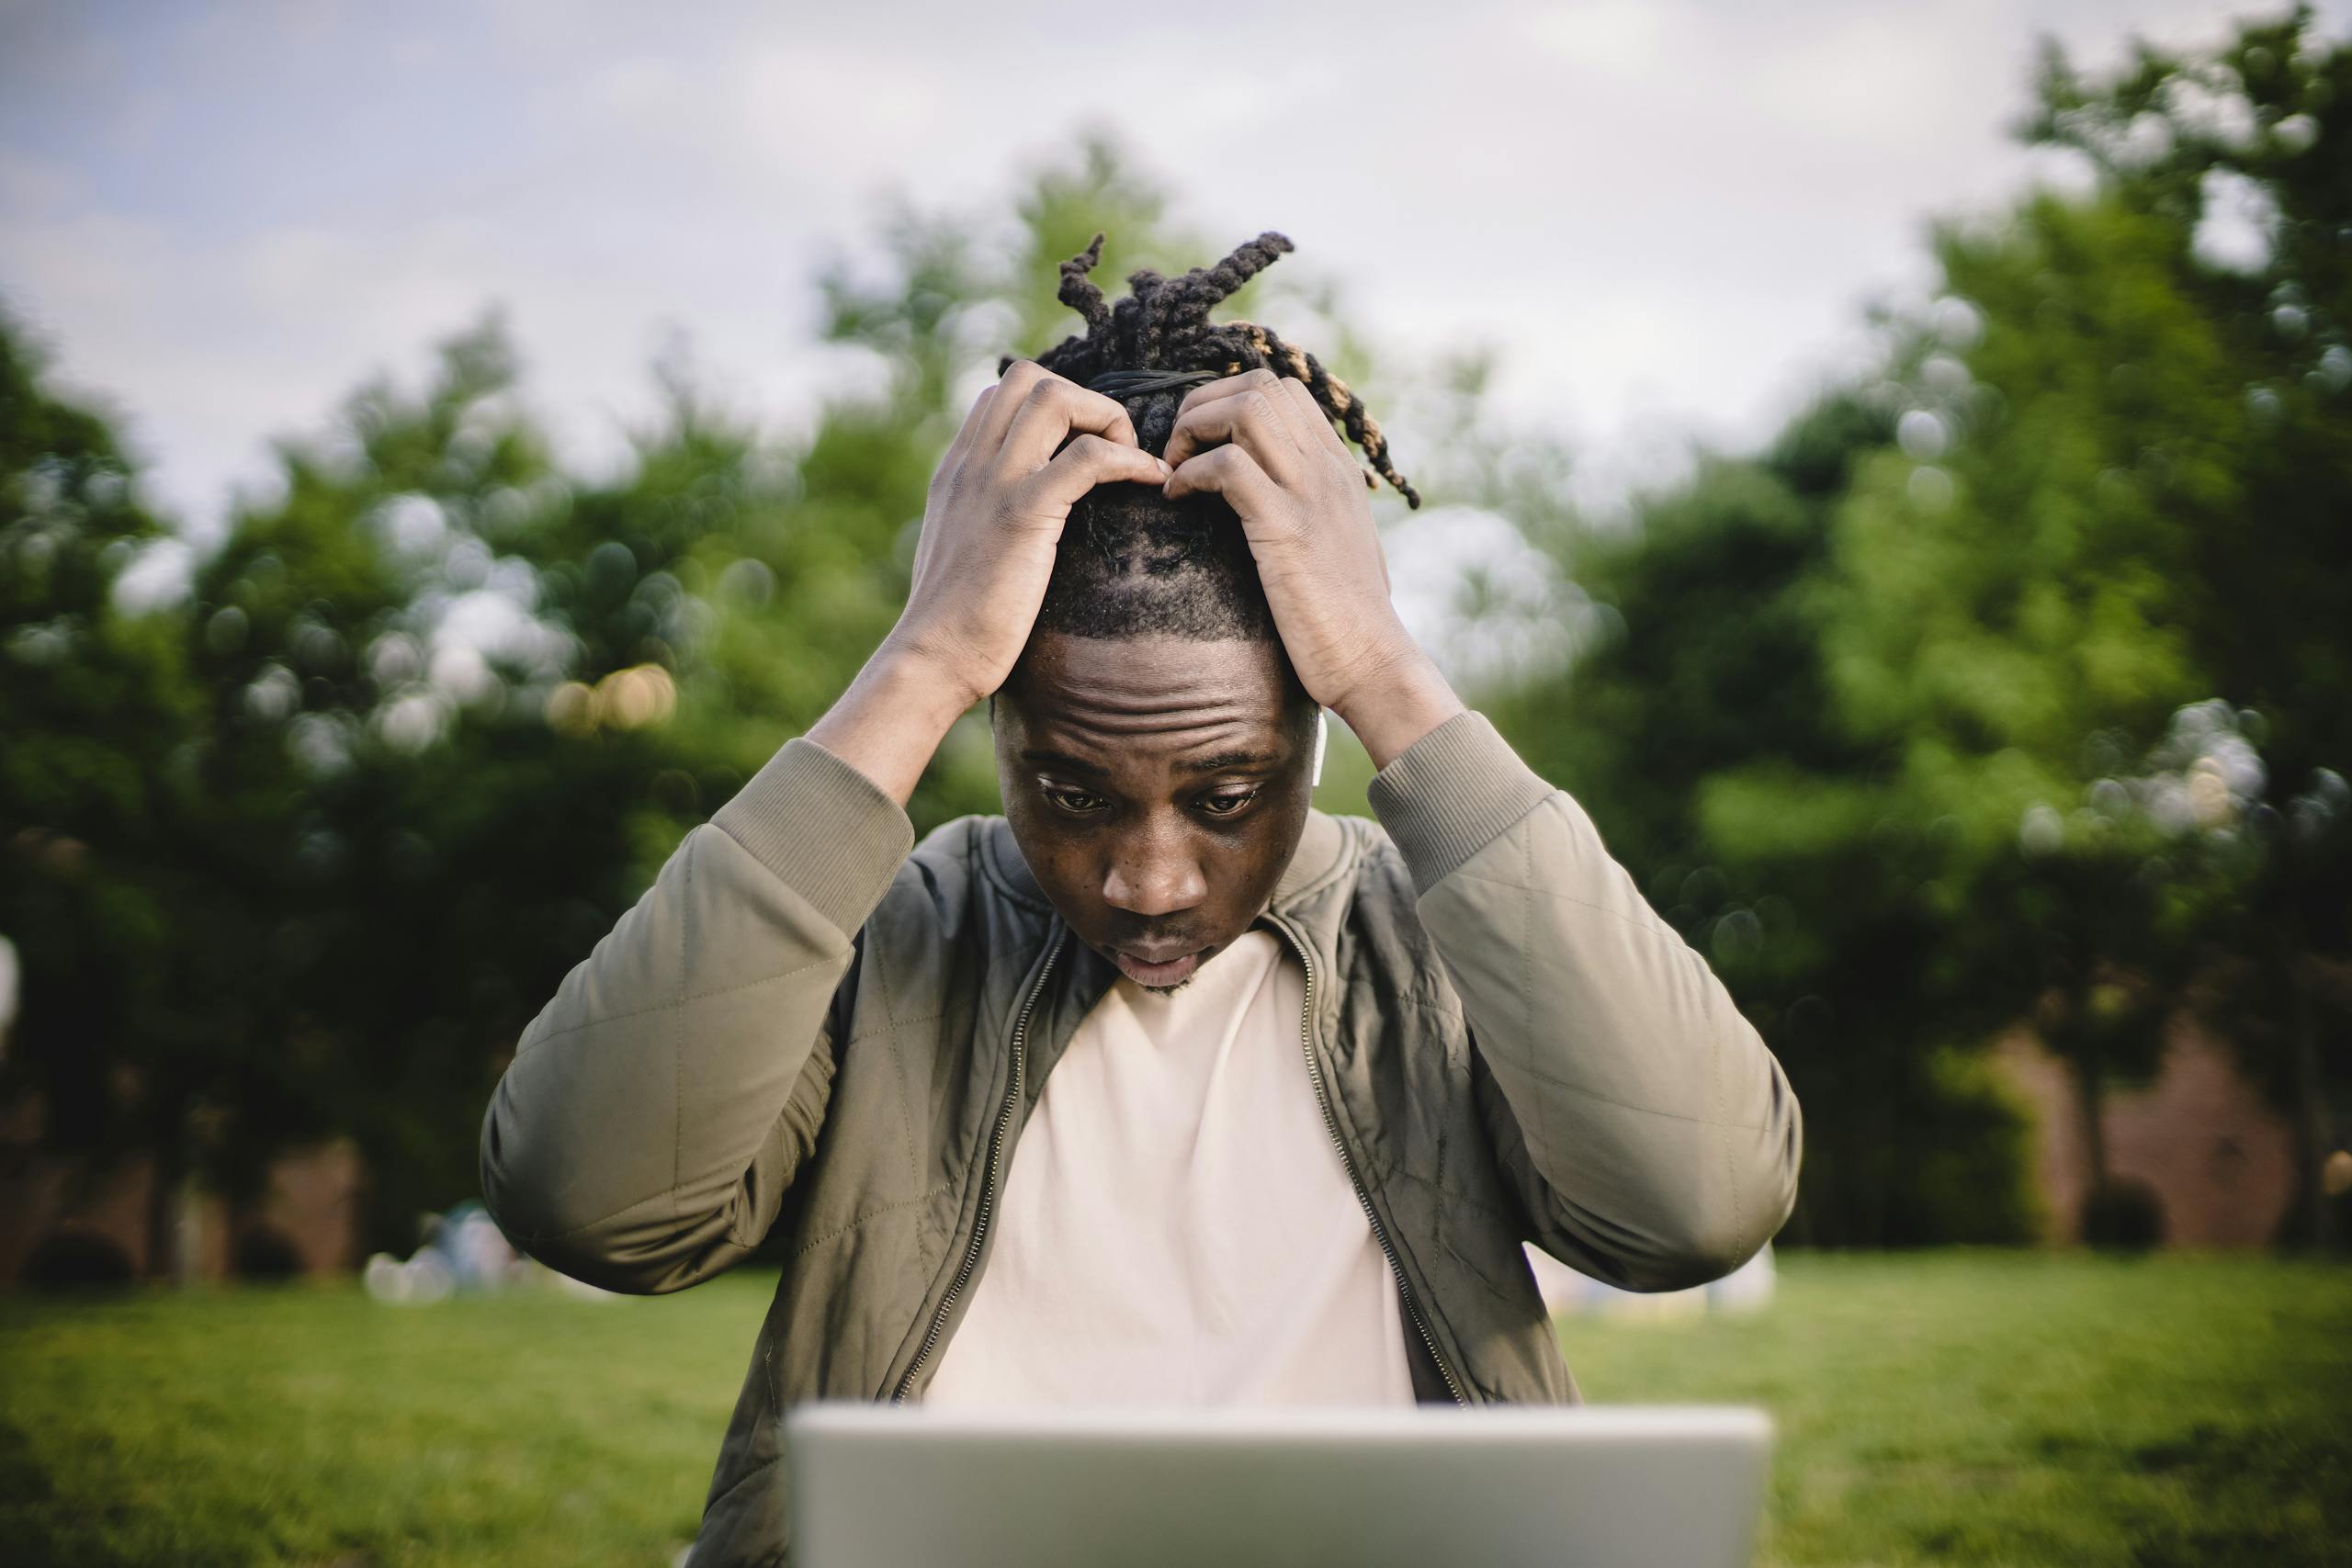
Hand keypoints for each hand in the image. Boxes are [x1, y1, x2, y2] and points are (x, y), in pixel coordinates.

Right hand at [806, 362, 1165, 803]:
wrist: (933, 659)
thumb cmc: (955, 623)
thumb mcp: (963, 551)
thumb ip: (982, 519)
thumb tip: (1018, 522)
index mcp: (957, 470)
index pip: (1001, 395)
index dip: (1054, 406)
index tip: (1086, 449)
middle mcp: (972, 464)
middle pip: (1029, 379)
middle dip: (1083, 400)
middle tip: (1111, 451)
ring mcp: (995, 484)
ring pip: (1056, 398)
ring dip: (1106, 418)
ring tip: (1130, 461)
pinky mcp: (1023, 514)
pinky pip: (1088, 457)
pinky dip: (1130, 460)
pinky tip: (1150, 482)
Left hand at [1161, 368, 1462, 765]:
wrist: (1371, 662)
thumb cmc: (1343, 618)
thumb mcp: (1332, 545)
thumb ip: (1308, 510)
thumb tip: (1269, 503)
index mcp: (1337, 468)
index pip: (1282, 390)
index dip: (1226, 400)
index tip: (1200, 443)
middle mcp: (1327, 469)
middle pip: (1259, 385)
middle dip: (1202, 405)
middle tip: (1177, 451)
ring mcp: (1309, 494)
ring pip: (1246, 409)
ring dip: (1195, 430)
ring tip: (1175, 470)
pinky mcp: (1286, 529)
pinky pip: (1228, 466)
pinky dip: (1190, 473)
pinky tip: (1177, 500)